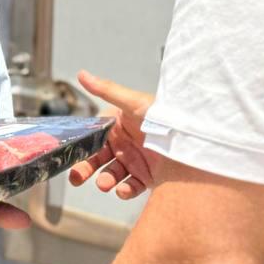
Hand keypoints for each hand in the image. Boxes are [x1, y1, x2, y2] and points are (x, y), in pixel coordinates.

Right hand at [69, 71, 158, 199]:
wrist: (192, 139)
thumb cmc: (162, 115)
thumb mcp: (133, 103)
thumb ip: (106, 90)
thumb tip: (81, 73)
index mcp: (117, 127)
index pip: (93, 140)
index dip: (81, 149)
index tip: (71, 157)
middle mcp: (123, 145)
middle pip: (97, 160)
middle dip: (85, 169)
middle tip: (76, 177)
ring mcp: (134, 162)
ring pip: (111, 175)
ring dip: (104, 180)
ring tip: (104, 183)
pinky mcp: (147, 177)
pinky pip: (131, 187)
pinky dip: (124, 190)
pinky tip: (122, 190)